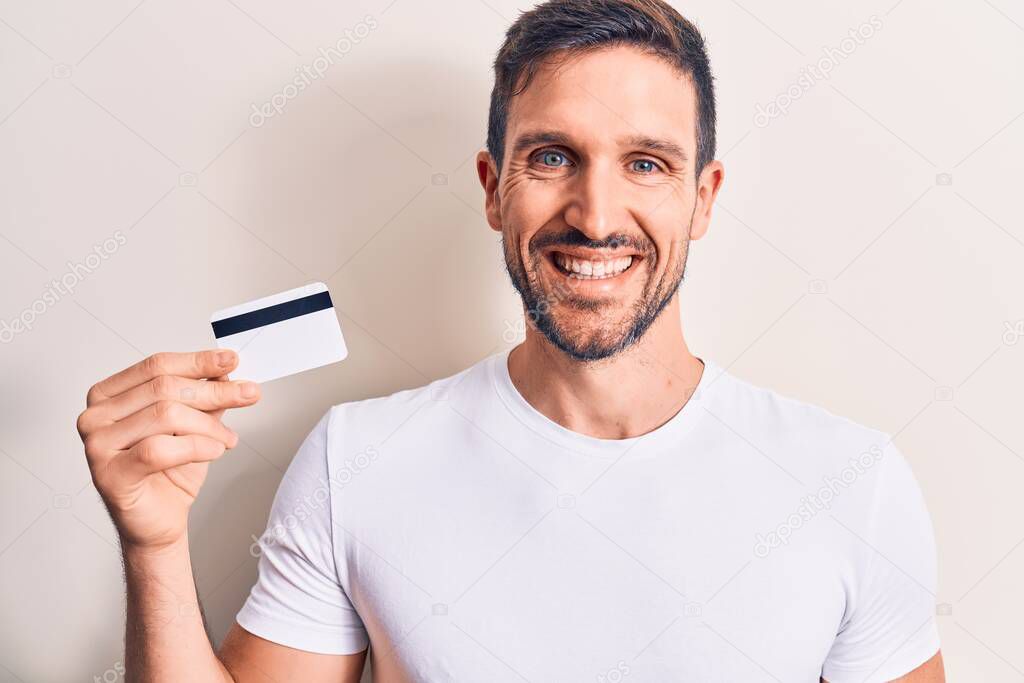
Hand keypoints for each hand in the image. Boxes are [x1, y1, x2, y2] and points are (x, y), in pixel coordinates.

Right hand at [77, 350, 260, 551]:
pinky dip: (196, 447)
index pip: (156, 366)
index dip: (198, 362)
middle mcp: (96, 416)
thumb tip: (225, 369)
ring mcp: (97, 445)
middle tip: (248, 394)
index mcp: (109, 395)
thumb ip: (204, 397)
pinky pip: (160, 449)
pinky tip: (214, 450)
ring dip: (208, 425)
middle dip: (214, 391)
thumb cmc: (169, 472)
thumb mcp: (193, 425)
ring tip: (227, 438)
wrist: (159, 520)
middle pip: (163, 388)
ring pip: (165, 415)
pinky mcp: (110, 473)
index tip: (232, 360)